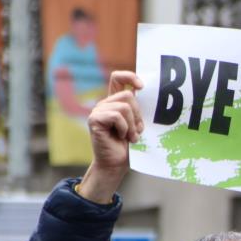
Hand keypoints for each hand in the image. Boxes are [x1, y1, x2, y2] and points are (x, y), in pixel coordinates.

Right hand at [79, 71, 143, 203]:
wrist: (117, 164)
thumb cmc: (129, 146)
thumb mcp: (138, 123)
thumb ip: (139, 109)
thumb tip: (146, 93)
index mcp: (115, 102)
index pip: (118, 78)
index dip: (130, 76)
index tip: (142, 86)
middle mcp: (105, 104)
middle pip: (128, 95)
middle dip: (138, 115)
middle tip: (137, 130)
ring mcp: (98, 111)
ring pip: (124, 107)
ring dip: (131, 125)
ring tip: (130, 136)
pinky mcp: (94, 119)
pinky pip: (117, 116)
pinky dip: (124, 128)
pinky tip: (121, 137)